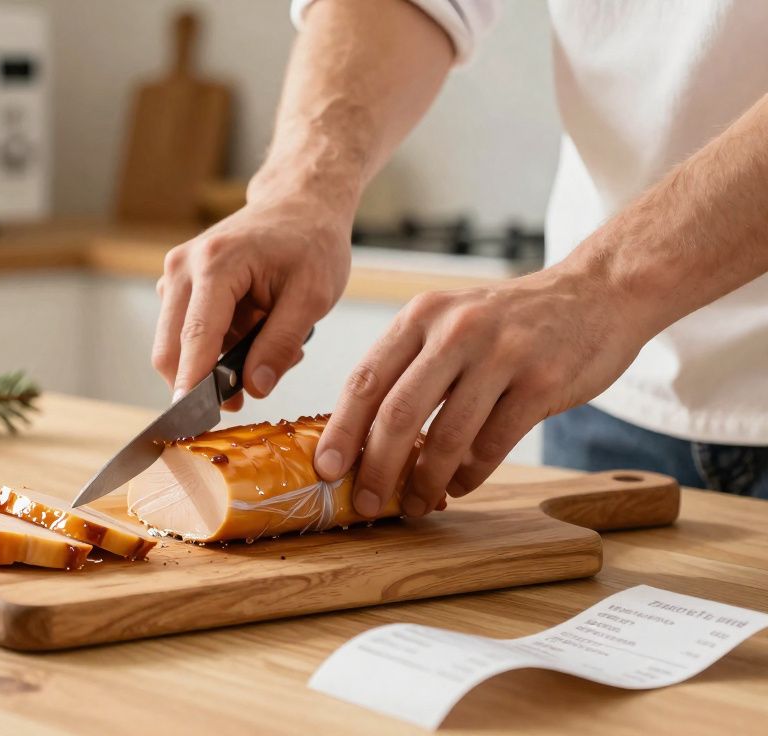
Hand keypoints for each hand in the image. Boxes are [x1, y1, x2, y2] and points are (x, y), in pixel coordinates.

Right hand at [153, 194, 350, 409]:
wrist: (299, 203)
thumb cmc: (310, 242)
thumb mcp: (313, 296)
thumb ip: (281, 343)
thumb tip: (255, 387)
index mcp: (216, 264)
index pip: (195, 337)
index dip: (192, 384)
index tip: (192, 422)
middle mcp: (183, 266)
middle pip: (169, 347)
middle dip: (199, 383)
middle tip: (242, 400)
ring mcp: (175, 273)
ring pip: (175, 344)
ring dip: (211, 363)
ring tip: (263, 352)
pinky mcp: (178, 283)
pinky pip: (184, 332)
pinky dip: (212, 347)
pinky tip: (250, 335)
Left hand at [314, 266, 650, 516]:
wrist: (597, 293)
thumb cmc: (509, 322)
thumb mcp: (450, 323)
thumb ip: (410, 367)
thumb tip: (361, 439)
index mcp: (421, 316)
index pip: (365, 380)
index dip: (341, 431)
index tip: (325, 471)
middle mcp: (456, 330)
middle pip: (397, 413)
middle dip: (376, 469)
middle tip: (366, 503)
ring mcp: (501, 354)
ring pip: (446, 436)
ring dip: (425, 482)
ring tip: (415, 504)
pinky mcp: (542, 381)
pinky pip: (493, 444)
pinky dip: (469, 475)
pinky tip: (458, 487)